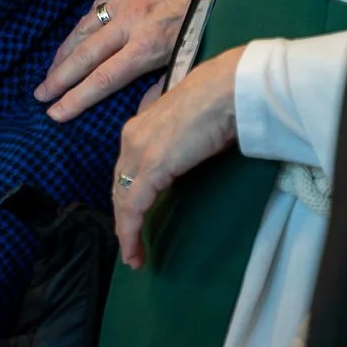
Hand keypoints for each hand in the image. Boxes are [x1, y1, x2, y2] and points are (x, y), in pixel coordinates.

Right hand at [35, 0, 202, 120]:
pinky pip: (102, 0)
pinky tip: (80, 32)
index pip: (103, 79)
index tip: (54, 112)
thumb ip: (165, 83)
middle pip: (86, 54)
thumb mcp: (196, 58)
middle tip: (40, 94)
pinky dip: (88, 19)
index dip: (76, 98)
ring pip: (87, 25)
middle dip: (60, 77)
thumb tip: (142, 109)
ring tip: (53, 69)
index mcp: (149, 44)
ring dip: (67, 49)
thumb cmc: (220, 19)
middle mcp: (133, 18)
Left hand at [111, 45, 243, 268]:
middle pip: (120, 185)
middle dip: (123, 217)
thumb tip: (184, 153)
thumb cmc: (218, 101)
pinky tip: (134, 251)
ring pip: (122, 199)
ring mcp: (138, 152)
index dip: (126, 197)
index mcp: (140, 126)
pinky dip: (130, 232)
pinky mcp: (150, 167)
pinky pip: (133, 207)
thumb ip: (178, 140)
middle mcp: (132, 138)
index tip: (132, 219)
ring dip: (126, 231)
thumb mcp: (190, 124)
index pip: (126, 169)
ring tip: (134, 256)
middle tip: (131, 246)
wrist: (227, 90)